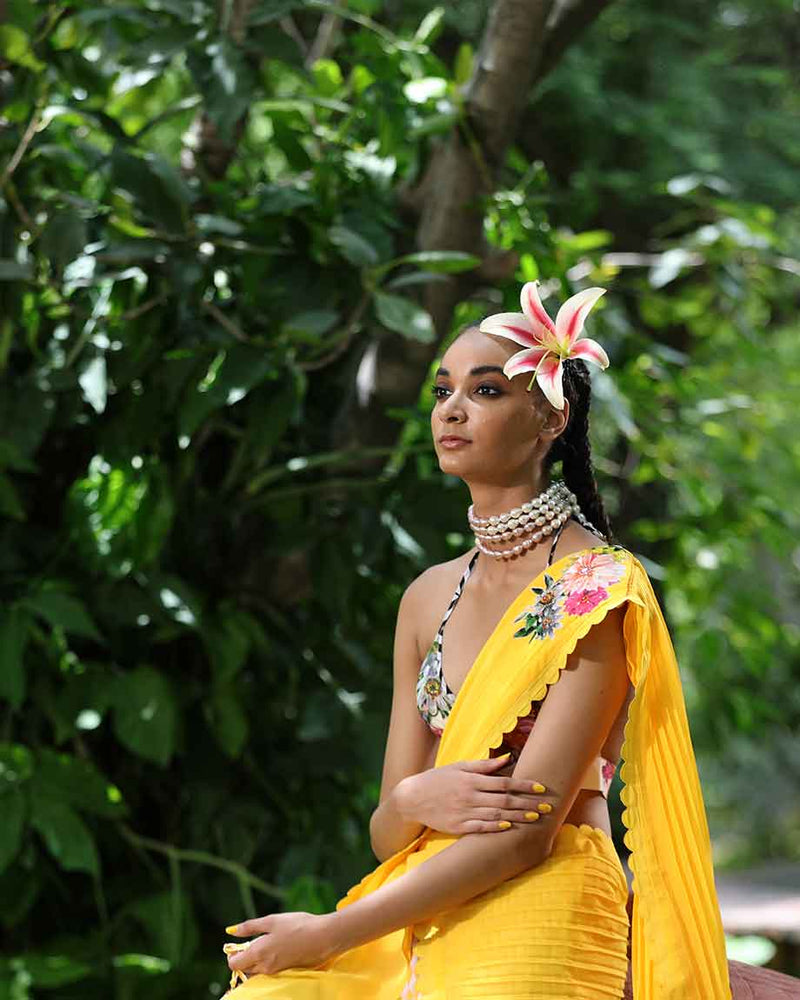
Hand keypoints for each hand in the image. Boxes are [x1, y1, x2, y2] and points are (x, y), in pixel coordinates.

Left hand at [224, 912, 338, 976]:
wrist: (322, 938)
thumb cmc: (297, 925)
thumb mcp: (272, 920)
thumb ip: (250, 927)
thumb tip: (230, 931)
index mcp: (258, 954)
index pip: (233, 964)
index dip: (233, 953)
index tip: (240, 943)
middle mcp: (264, 967)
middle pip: (244, 969)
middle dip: (244, 957)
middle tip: (254, 941)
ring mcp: (275, 972)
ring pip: (256, 971)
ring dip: (255, 960)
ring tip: (267, 943)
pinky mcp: (284, 972)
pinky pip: (268, 971)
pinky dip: (267, 962)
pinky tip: (278, 947)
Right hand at [397, 753, 556, 835]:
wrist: (412, 798)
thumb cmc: (438, 780)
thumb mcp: (459, 767)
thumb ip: (483, 765)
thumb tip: (508, 758)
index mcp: (471, 780)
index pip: (503, 782)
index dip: (523, 785)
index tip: (541, 787)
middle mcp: (470, 796)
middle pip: (504, 801)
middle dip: (528, 804)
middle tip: (547, 807)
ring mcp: (464, 813)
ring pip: (496, 816)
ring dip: (518, 817)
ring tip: (536, 819)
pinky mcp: (458, 827)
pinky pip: (480, 828)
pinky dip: (495, 828)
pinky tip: (509, 828)